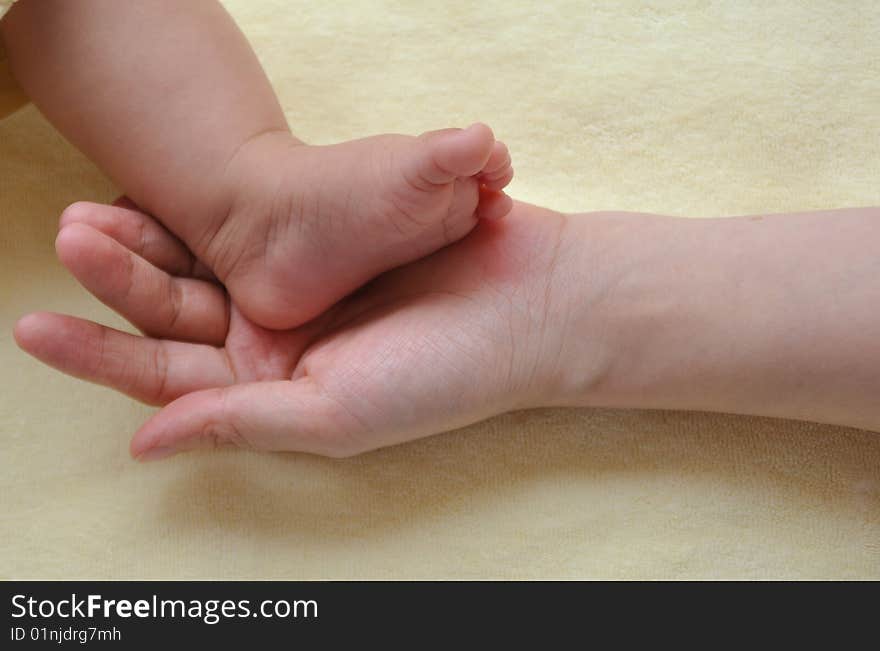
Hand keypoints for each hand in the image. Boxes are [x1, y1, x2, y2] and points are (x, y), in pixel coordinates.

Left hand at [15, 200, 569, 458]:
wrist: (528, 304)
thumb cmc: (442, 372)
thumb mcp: (333, 415)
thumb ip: (238, 425)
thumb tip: (141, 444)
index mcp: (275, 393)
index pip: (168, 379)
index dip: (100, 354)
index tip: (34, 328)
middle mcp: (279, 344)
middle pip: (178, 313)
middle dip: (119, 281)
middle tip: (68, 236)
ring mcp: (302, 288)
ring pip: (205, 263)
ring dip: (151, 239)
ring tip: (96, 210)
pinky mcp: (327, 242)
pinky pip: (251, 224)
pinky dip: (208, 210)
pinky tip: (167, 190)